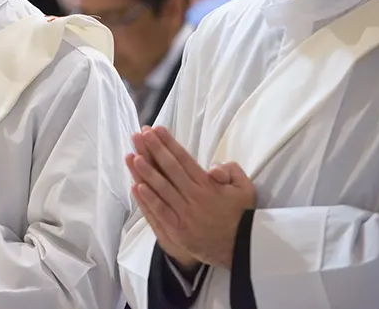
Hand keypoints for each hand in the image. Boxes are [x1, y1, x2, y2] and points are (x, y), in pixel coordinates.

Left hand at [127, 127, 256, 268]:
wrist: (242, 249)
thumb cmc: (241, 215)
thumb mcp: (245, 188)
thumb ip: (231, 170)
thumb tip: (213, 167)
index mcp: (208, 184)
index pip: (183, 158)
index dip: (169, 143)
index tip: (156, 130)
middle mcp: (194, 196)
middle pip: (170, 168)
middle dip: (154, 149)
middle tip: (140, 134)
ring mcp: (184, 213)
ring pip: (161, 188)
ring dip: (146, 171)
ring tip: (133, 156)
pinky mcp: (178, 230)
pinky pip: (160, 211)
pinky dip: (148, 199)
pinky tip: (137, 187)